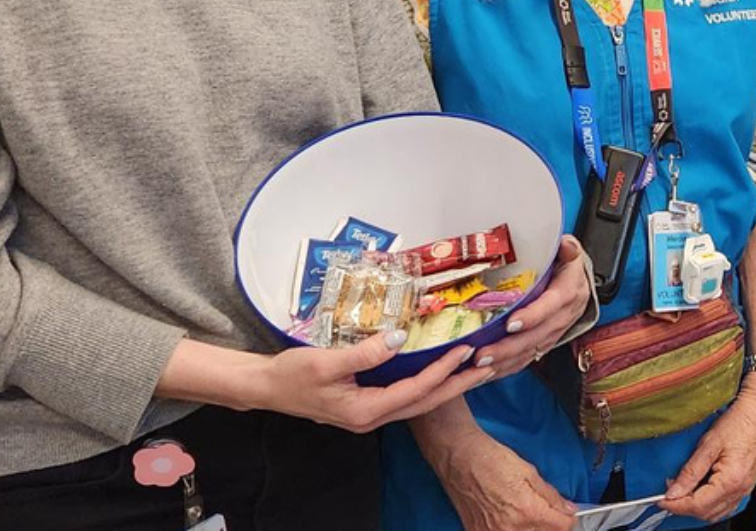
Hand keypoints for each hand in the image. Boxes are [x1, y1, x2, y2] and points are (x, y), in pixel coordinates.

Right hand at [257, 333, 491, 432]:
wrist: (266, 387)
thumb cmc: (291, 375)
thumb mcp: (326, 361)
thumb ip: (364, 353)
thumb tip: (398, 338)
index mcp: (366, 410)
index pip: (416, 390)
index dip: (443, 370)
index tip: (466, 351)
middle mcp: (372, 417)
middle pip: (426, 402)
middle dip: (459, 384)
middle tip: (489, 366)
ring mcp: (370, 412)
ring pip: (418, 401)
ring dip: (447, 385)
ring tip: (473, 369)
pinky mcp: (366, 403)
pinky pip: (405, 395)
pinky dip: (427, 383)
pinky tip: (439, 370)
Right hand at [430, 426, 577, 530]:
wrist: (458, 457)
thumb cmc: (490, 458)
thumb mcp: (528, 471)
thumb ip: (550, 494)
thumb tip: (568, 508)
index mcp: (527, 511)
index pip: (561, 527)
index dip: (568, 519)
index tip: (567, 513)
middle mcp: (510, 528)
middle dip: (550, 524)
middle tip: (548, 511)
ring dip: (532, 529)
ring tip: (526, 512)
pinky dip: (511, 530)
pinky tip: (510, 518)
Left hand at [470, 237, 591, 380]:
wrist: (579, 284)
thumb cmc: (566, 266)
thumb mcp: (568, 252)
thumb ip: (565, 248)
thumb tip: (565, 244)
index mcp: (569, 291)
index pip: (552, 306)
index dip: (533, 316)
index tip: (511, 324)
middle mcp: (564, 315)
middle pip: (538, 336)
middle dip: (510, 347)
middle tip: (484, 353)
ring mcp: (555, 332)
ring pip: (532, 351)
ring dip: (506, 361)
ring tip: (480, 364)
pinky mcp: (546, 342)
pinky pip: (528, 359)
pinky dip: (508, 367)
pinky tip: (488, 372)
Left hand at [661, 380, 755, 521]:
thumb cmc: (739, 422)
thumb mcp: (709, 444)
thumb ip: (690, 471)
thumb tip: (674, 491)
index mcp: (731, 480)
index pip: (697, 505)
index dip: (675, 504)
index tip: (661, 499)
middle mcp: (739, 489)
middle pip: (706, 513)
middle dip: (683, 507)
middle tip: (668, 493)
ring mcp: (744, 489)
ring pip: (715, 513)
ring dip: (695, 507)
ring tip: (681, 492)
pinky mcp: (745, 485)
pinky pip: (725, 506)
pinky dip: (709, 504)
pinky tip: (700, 493)